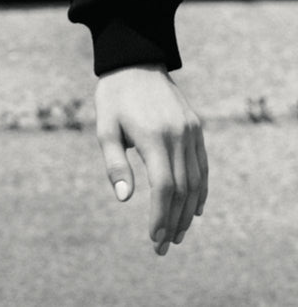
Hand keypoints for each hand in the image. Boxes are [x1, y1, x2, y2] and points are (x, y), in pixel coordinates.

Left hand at [94, 64, 207, 255]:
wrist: (136, 62)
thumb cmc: (114, 97)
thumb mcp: (105, 127)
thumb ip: (114, 163)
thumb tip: (124, 198)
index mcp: (153, 136)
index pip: (163, 187)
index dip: (160, 216)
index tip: (153, 238)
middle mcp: (178, 134)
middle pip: (183, 189)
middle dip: (174, 222)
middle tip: (164, 246)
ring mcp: (191, 131)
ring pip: (196, 181)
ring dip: (189, 211)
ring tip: (177, 234)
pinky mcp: (197, 128)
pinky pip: (203, 166)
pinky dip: (201, 190)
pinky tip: (194, 209)